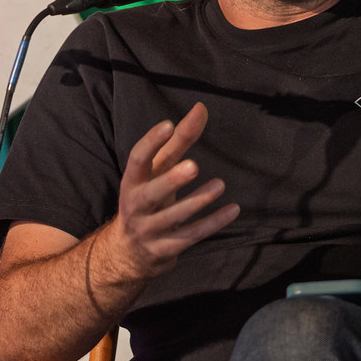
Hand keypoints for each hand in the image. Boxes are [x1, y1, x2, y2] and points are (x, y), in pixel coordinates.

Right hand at [109, 103, 239, 279]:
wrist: (128, 252)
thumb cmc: (148, 197)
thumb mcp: (158, 170)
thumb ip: (179, 141)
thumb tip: (201, 108)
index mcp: (132, 181)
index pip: (137, 159)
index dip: (151, 142)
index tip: (168, 124)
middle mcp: (136, 206)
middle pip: (151, 194)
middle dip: (171, 181)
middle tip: (194, 166)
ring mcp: (149, 230)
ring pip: (173, 218)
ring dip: (197, 202)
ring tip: (220, 184)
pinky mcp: (165, 249)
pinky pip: (190, 236)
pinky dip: (212, 224)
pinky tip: (233, 210)